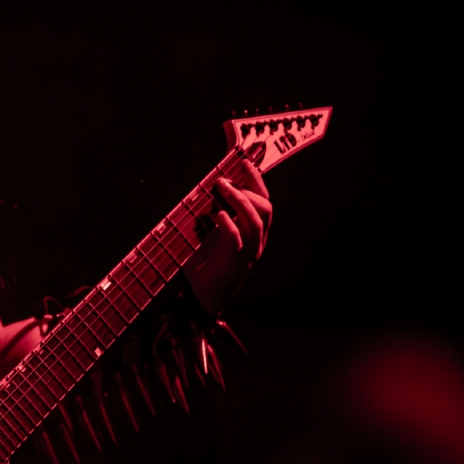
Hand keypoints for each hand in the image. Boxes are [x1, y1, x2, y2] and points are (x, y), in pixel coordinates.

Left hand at [183, 160, 271, 313]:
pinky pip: (238, 241)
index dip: (256, 181)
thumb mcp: (208, 236)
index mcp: (253, 235)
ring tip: (218, 189)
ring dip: (237, 200)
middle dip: (246, 189)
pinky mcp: (234, 266)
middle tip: (222, 180)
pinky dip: (229, 225)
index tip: (243, 162)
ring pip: (254, 222)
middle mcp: (255, 244)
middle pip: (265, 210)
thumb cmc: (202, 267)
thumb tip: (207, 190)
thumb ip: (213, 216)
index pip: (263, 202)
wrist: (197, 301)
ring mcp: (247, 256)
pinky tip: (216, 215)